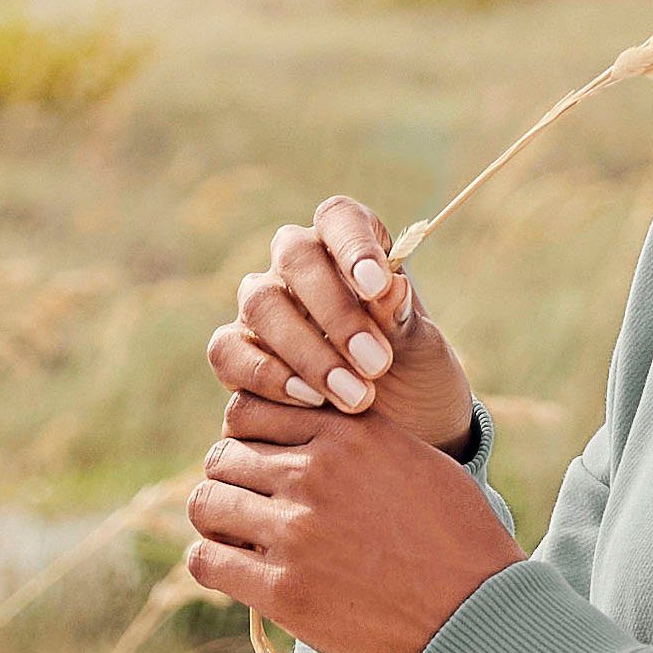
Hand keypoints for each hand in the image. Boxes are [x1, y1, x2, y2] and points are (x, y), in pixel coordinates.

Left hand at [184, 391, 525, 652]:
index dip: (250, 436)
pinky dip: (213, 562)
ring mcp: (295, 532)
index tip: (264, 463)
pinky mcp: (283, 590)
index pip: (254, 410)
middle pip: (226, 456)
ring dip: (218, 520)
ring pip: (208, 503)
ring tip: (239, 539)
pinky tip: (236, 571)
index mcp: (351, 435)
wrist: (479, 619)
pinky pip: (206, 561)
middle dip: (233, 480)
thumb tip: (323, 434)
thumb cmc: (463, 545)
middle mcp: (317, 473)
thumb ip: (366, 441)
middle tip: (251, 508)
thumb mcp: (423, 466)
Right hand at [205, 195, 478, 456]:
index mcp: (350, 248)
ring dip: (308, 352)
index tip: (377, 286)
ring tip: (356, 397)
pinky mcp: (237, 354)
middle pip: (294, 256)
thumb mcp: (424, 354)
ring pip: (261, 303)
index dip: (353, 245)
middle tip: (377, 364)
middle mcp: (298, 269)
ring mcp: (264, 308)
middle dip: (336, 313)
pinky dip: (266, 376)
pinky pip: (228, 351)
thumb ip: (403, 321)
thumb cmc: (416, 379)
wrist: (400, 434)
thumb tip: (390, 287)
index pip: (339, 218)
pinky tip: (310, 401)